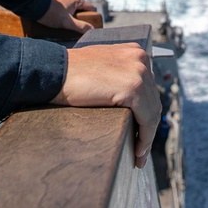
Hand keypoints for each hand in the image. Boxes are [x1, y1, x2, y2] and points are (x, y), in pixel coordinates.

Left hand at [35, 0, 96, 34]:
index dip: (93, 18)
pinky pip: (66, 7)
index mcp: (77, 0)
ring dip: (73, 16)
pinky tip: (60, 20)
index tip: (89, 26)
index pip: (91, 8)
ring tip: (67, 25)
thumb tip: (92, 29)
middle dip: (81, 18)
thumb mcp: (67, 22)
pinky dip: (66, 13)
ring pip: (73, 8)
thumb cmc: (52, 14)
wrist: (34, 5)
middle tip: (77, 28)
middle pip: (82, 9)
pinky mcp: (57, 0)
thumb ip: (80, 26)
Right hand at [50, 43, 161, 168]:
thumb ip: (118, 76)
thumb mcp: (102, 67)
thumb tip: (129, 100)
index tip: (142, 133)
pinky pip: (147, 120)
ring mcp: (139, 72)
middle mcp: (141, 59)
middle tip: (141, 150)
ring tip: (139, 155)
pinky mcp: (133, 88)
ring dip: (147, 137)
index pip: (148, 89)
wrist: (53, 70)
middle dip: (148, 128)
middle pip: (153, 101)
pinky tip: (137, 151)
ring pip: (152, 113)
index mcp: (134, 52)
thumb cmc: (71, 73)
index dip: (147, 113)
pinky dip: (144, 139)